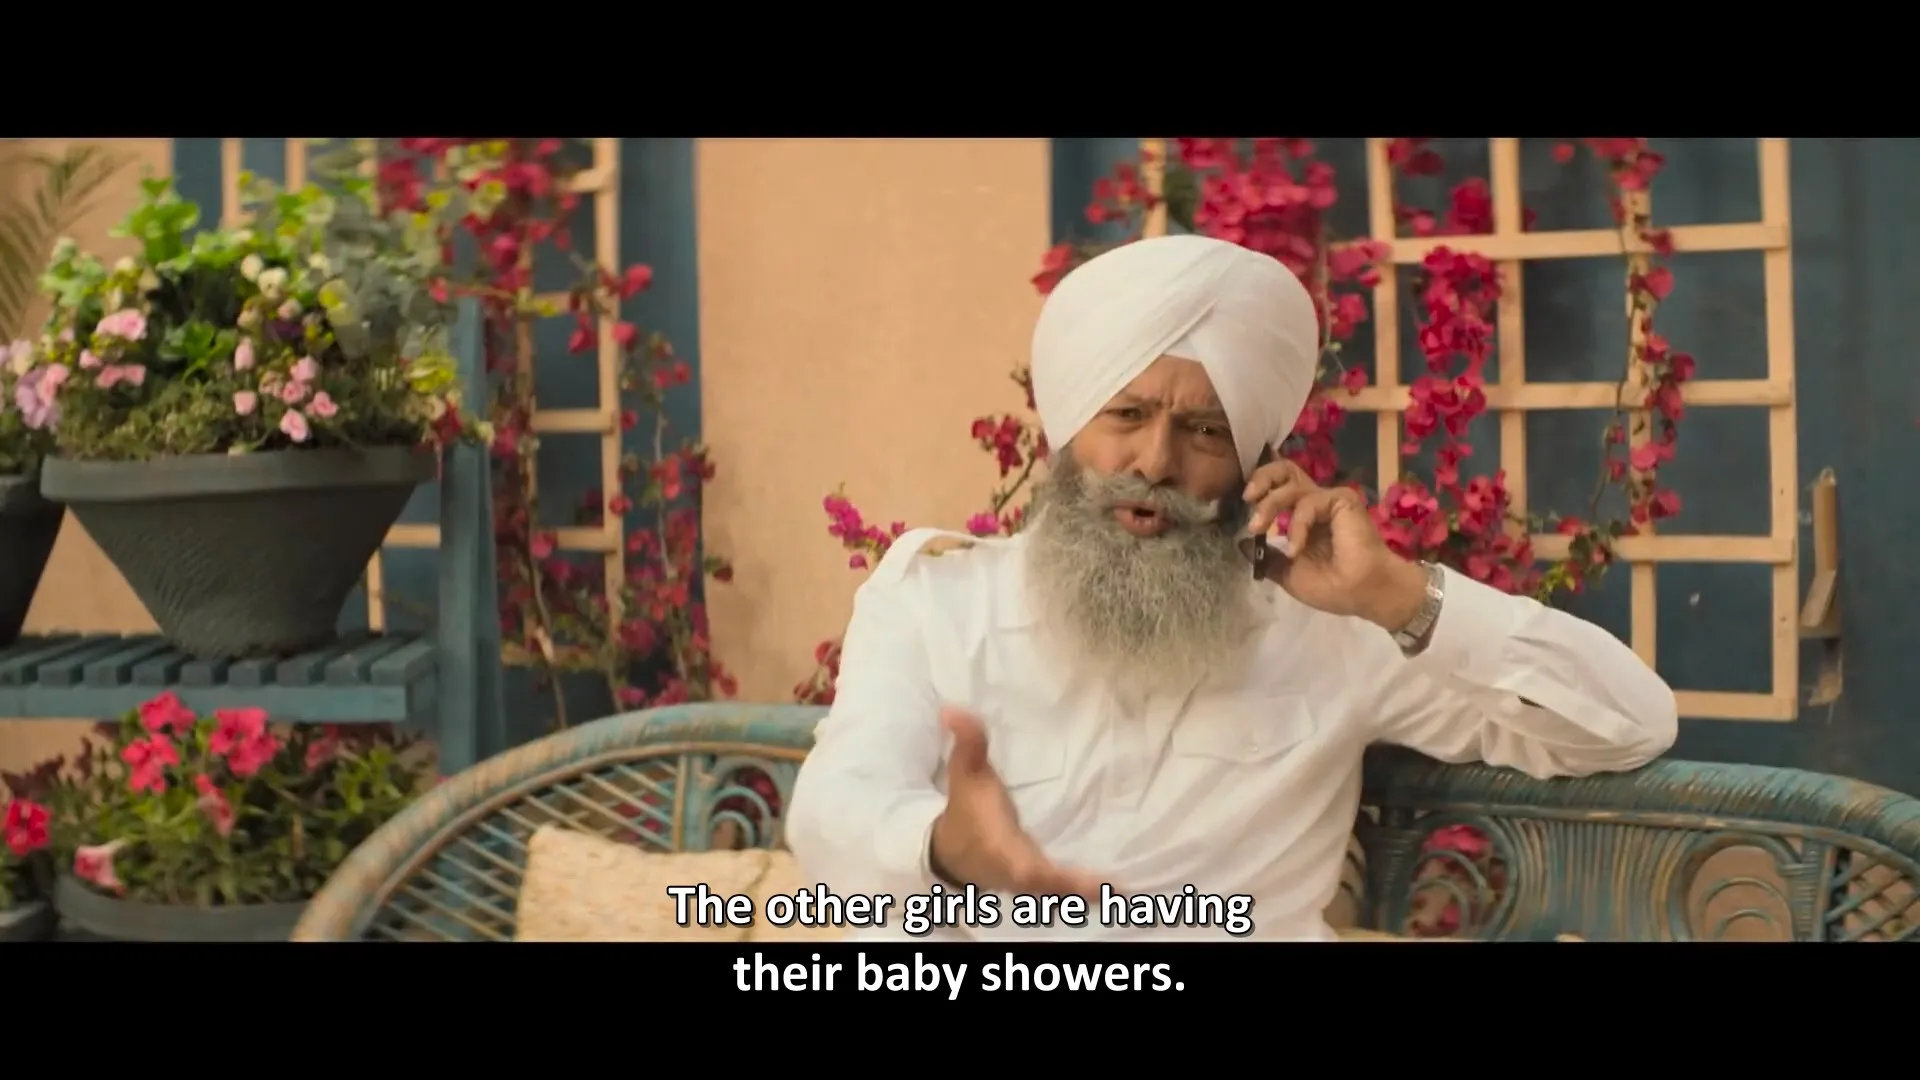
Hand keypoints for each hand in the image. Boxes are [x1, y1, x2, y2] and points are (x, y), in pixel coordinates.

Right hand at [929, 706, 1105, 899]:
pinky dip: (1083, 891)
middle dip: (1073, 888)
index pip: (1024, 867)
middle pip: (1045, 888)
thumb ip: (969, 744)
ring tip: (1121, 891)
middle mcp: (1016, 871)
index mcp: (1000, 848)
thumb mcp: (966, 775)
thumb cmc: (966, 810)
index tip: (1076, 877)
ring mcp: (1029, 881)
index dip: (1047, 875)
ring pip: (1056, 894)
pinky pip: (1062, 890)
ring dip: (1084, 892)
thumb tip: (953, 710)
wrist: (952, 852)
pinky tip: (1116, 888)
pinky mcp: (1039, 881)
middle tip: (1114, 888)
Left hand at [1241, 459, 1427, 629]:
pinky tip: (1296, 549)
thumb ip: (1267, 556)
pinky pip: (1307, 503)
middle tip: (1247, 497)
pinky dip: (1296, 525)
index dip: (1261, 485)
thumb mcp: (1288, 574)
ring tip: (1257, 528)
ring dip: (1268, 505)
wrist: (1362, 593)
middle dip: (1261, 478)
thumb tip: (1241, 544)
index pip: (1280, 487)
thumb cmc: (1332, 587)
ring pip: (1290, 484)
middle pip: (1285, 470)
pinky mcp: (1342, 499)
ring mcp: (1329, 499)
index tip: (1243, 502)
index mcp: (1304, 516)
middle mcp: (1316, 502)